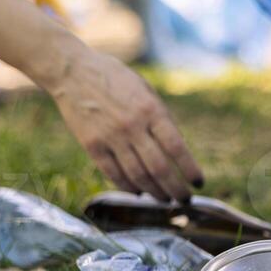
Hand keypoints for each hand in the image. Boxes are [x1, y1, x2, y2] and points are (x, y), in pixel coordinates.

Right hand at [41, 41, 203, 201]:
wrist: (72, 71)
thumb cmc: (115, 79)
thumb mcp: (146, 91)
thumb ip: (161, 118)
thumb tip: (177, 150)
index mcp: (151, 110)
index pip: (177, 148)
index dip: (190, 170)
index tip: (199, 183)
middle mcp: (132, 126)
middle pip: (159, 168)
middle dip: (175, 189)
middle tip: (184, 200)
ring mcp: (110, 137)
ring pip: (137, 176)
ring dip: (154, 192)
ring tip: (164, 199)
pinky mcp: (91, 145)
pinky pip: (113, 173)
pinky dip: (128, 187)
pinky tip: (138, 192)